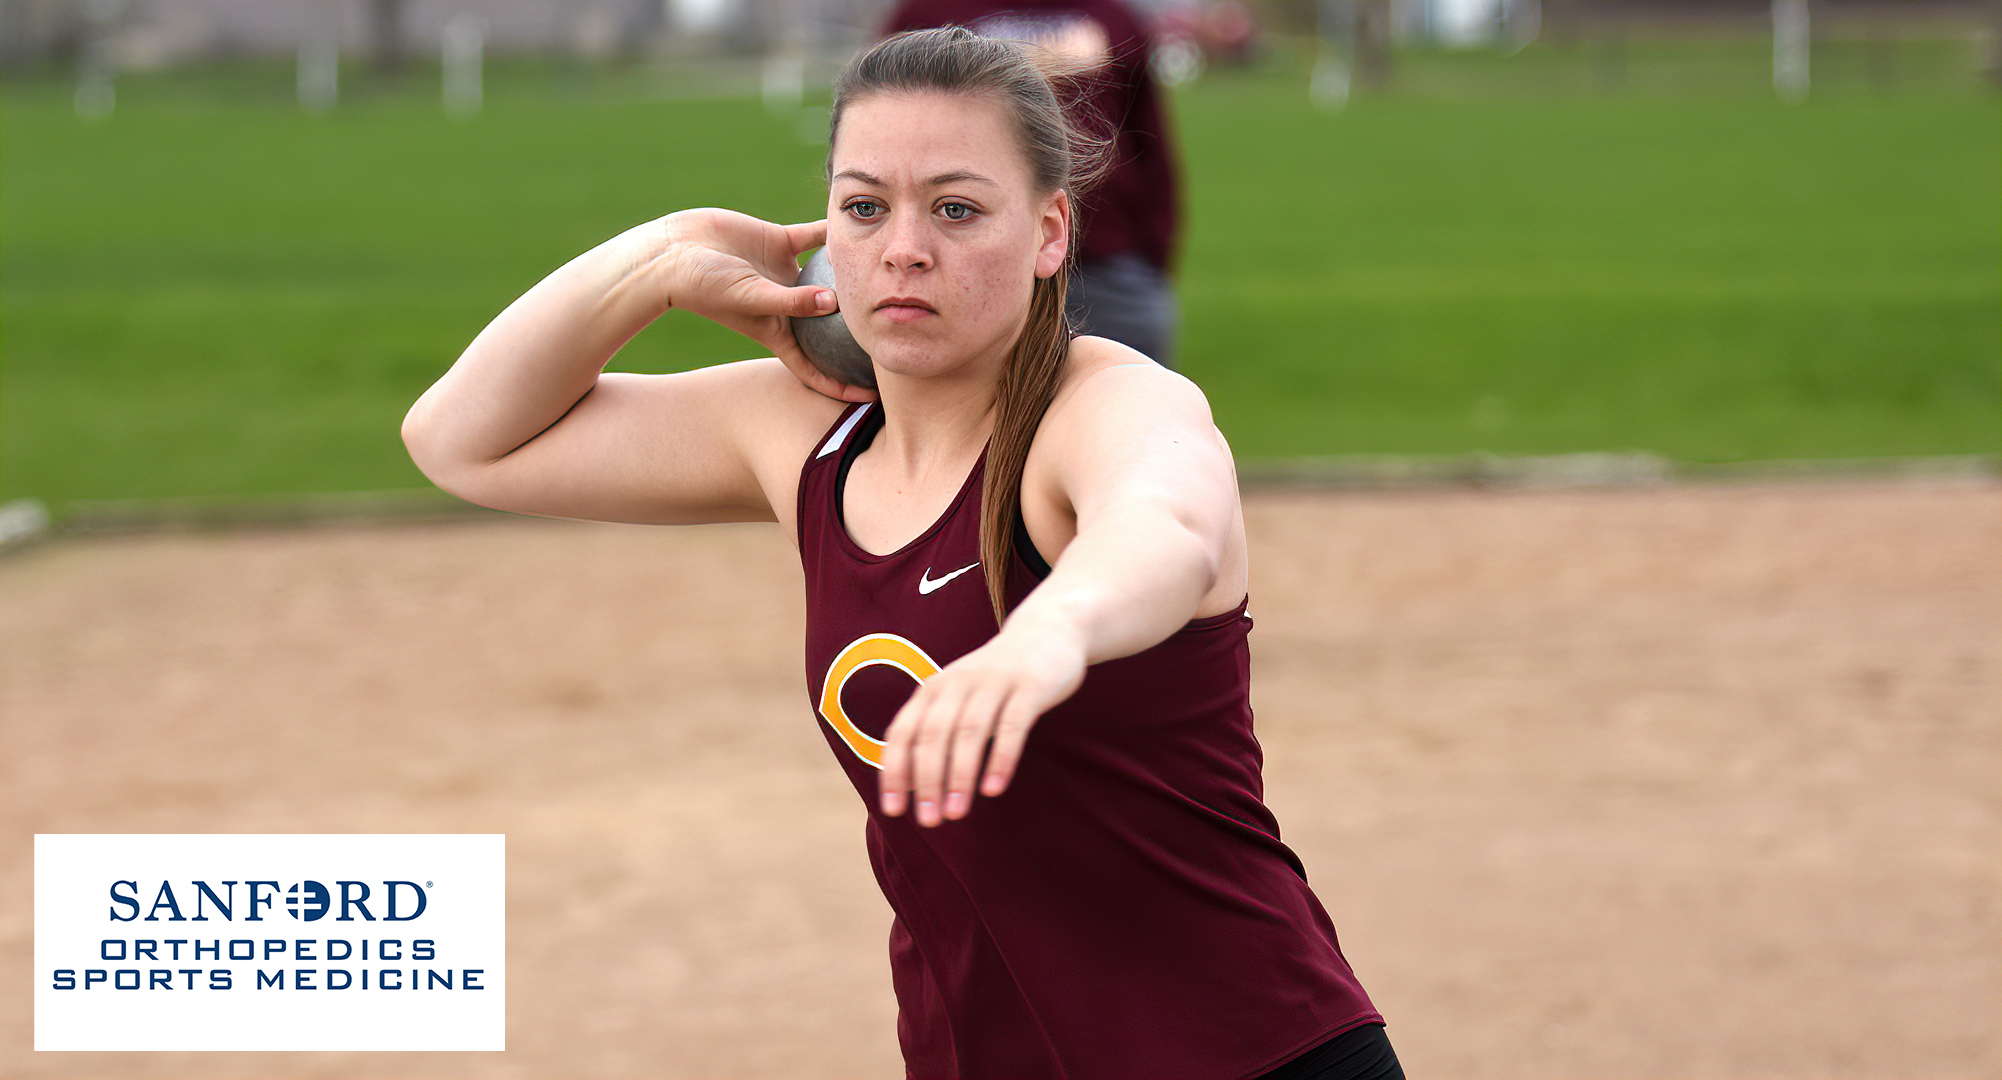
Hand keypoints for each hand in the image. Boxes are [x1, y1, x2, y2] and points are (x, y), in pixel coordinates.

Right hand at [657, 209, 874, 402]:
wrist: (675, 252)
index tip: (873, 397)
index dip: (841, 386)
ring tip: (888, 275)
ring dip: (853, 276)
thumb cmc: (705, 286)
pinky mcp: (780, 242)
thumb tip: (833, 303)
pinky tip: (861, 227)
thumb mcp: (750, 299)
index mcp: (777, 331)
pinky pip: (816, 238)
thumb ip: (791, 300)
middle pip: (830, 326)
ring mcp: (785, 273)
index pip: (814, 368)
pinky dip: (834, 233)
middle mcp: (786, 304)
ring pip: (829, 278)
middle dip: (857, 333)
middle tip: (896, 332)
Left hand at [877, 623, 1087, 826]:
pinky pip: (1013, 726)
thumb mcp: (959, 697)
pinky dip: (1000, 758)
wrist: (1047, 630)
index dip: (894, 771)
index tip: (893, 810)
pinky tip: (994, 788)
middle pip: (932, 735)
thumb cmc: (995, 679)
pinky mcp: (1029, 686)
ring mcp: (994, 682)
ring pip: (969, 732)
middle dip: (927, 781)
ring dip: (959, 776)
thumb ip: (936, 731)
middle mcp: (958, 682)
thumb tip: (911, 786)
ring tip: (956, 813)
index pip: (903, 732)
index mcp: (934, 688)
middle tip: (929, 820)